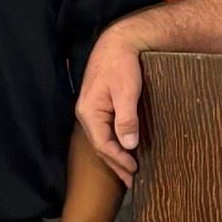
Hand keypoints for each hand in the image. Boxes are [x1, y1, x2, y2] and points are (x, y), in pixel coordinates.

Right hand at [76, 25, 145, 187]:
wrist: (118, 41)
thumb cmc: (121, 64)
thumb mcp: (127, 92)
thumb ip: (127, 119)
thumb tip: (128, 145)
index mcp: (89, 113)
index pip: (103, 145)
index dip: (119, 160)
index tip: (134, 171)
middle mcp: (86, 114)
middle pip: (100, 146)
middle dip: (116, 164)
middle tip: (132, 180)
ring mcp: (91, 110)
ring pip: (102, 139)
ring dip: (115, 156)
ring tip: (128, 171)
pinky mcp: (99, 105)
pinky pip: (105, 130)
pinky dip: (114, 143)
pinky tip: (123, 148)